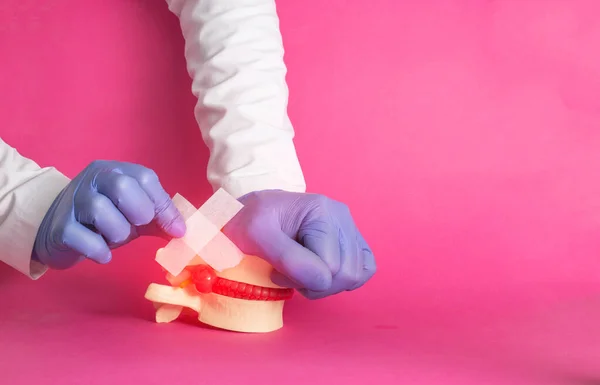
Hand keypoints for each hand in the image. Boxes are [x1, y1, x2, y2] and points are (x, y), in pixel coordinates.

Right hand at [33, 160, 185, 268]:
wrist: (56, 230)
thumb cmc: (104, 220)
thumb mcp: (134, 213)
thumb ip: (158, 217)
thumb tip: (181, 230)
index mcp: (115, 170)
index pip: (146, 178)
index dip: (163, 205)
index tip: (176, 229)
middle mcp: (93, 179)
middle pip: (123, 187)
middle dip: (138, 213)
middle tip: (135, 227)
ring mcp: (73, 201)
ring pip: (102, 212)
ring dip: (118, 234)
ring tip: (113, 238)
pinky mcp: (60, 228)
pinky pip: (86, 240)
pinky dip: (100, 251)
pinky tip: (101, 253)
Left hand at [223, 190, 375, 298]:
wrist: (250, 213)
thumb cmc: (248, 222)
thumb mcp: (256, 236)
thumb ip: (288, 258)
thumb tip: (322, 280)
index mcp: (321, 210)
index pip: (329, 267)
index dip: (301, 279)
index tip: (275, 269)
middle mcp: (341, 216)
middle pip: (346, 274)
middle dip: (314, 284)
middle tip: (288, 273)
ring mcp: (349, 226)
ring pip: (356, 275)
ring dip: (325, 284)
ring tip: (301, 272)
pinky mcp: (351, 239)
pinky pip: (365, 268)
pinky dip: (343, 280)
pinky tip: (320, 273)